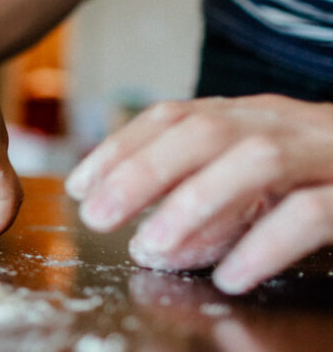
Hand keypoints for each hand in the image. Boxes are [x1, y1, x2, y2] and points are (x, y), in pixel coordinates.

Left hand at [65, 94, 332, 293]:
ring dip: (195, 202)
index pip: (174, 115)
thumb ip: (210, 196)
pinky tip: (231, 273)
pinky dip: (266, 241)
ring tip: (154, 246)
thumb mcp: (260, 175)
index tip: (78, 186)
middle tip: (97, 216)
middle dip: (141, 171)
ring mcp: (324, 152)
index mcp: (251, 113)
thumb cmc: (321, 175)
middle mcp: (282, 122)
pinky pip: (314, 212)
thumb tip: (153, 233)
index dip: (121, 147)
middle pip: (203, 129)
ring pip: (255, 160)